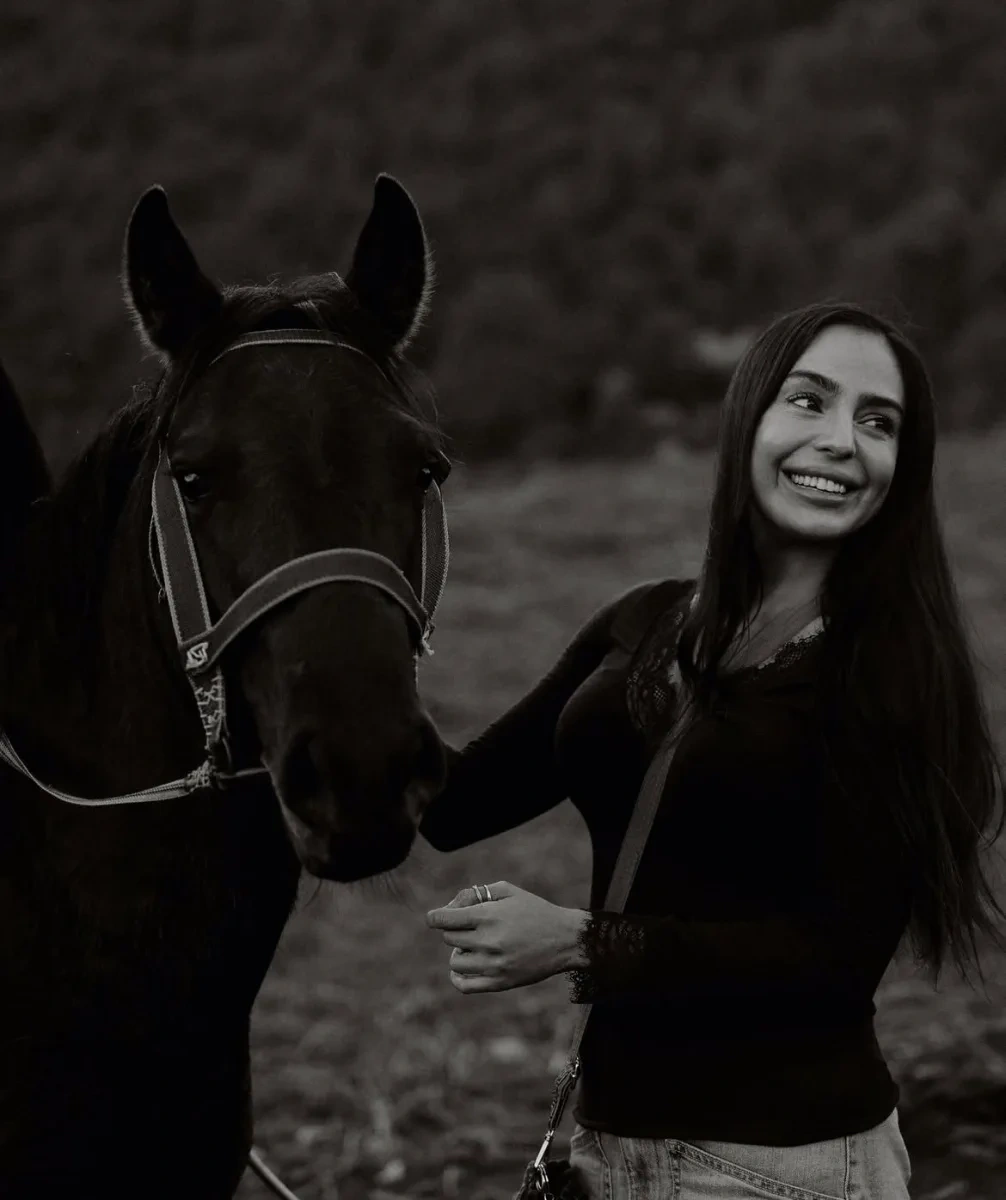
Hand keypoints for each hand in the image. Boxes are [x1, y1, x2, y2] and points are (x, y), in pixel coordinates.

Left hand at [426, 880, 588, 992]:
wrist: (564, 939)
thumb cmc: (535, 910)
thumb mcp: (508, 891)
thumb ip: (477, 893)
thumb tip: (451, 907)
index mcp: (488, 916)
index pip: (443, 920)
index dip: (434, 917)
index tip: (434, 918)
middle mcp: (488, 941)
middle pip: (448, 938)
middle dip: (455, 930)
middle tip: (471, 927)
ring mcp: (493, 964)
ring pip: (455, 960)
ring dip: (459, 951)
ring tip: (475, 945)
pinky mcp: (499, 982)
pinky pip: (464, 985)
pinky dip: (457, 977)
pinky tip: (462, 968)